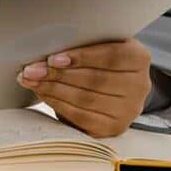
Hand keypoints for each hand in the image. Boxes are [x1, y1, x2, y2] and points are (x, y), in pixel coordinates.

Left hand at [16, 39, 151, 137]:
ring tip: (31, 80)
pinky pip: (81, 116)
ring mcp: (128, 110)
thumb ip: (83, 42)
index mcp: (139, 58)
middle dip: (57, 74)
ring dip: (52, 89)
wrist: (115, 88)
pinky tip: (43, 93)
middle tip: (31, 69)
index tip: (53, 58)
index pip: (112, 56)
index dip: (82, 57)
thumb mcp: (99, 44)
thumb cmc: (100, 60)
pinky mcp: (113, 127)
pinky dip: (57, 103)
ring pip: (85, 99)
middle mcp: (140, 86)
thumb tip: (47, 44)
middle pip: (95, 80)